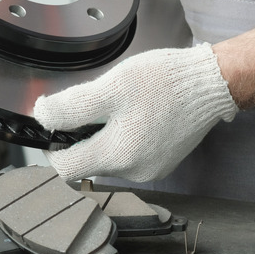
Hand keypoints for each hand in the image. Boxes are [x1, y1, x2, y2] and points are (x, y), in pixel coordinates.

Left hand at [33, 43, 238, 181]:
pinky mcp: (162, 160)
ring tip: (119, 106)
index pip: (66, 168)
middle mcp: (133, 171)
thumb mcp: (110, 87)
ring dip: (104, 134)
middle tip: (93, 105)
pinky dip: (125, 135)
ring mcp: (150, 168)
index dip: (54, 145)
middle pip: (87, 162)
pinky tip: (135, 113)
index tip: (57, 124)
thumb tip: (42, 117)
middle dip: (82, 135)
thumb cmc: (165, 82)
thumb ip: (72, 106)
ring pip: (109, 156)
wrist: (212, 82)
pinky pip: (130, 152)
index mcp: (117, 156)